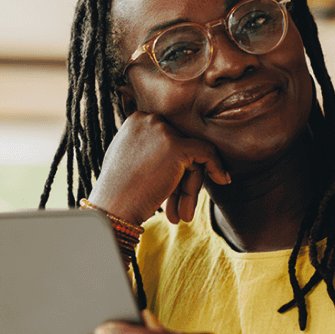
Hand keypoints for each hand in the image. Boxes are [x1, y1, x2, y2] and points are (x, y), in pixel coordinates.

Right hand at [87, 111, 231, 225]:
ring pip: (193, 154)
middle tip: (180, 207)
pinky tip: (222, 180)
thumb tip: (172, 153)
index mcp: (137, 119)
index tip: (178, 183)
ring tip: (182, 214)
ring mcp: (163, 131)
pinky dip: (216, 167)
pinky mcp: (177, 146)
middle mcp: (149, 119)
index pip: (169, 137)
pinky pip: (206, 153)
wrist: (112, 207)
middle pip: (182, 146)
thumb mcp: (128, 158)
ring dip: (190, 186)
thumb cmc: (118, 192)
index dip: (176, 164)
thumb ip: (147, 148)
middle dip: (184, 179)